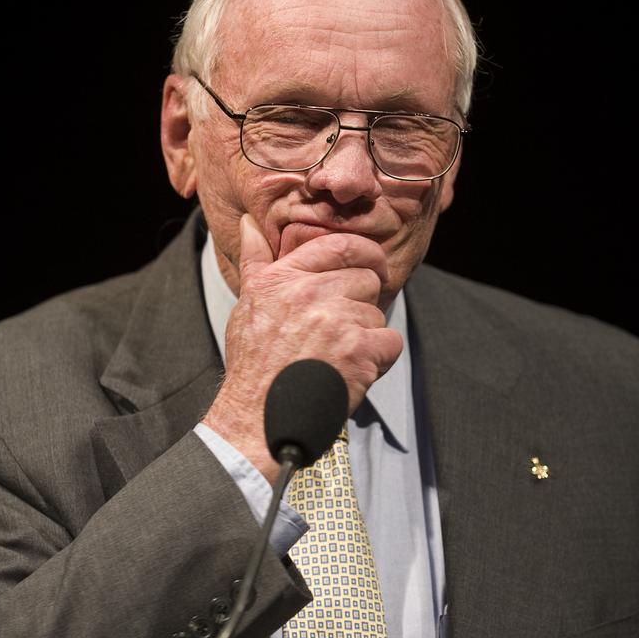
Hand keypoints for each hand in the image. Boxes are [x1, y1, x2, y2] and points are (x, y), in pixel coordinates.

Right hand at [204, 213, 404, 480]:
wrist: (258, 413)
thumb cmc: (254, 361)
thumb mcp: (248, 302)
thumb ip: (256, 261)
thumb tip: (249, 224)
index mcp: (285, 277)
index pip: (340, 245)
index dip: (365, 252)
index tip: (373, 264)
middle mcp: (311, 293)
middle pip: (366, 279)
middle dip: (361, 302)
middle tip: (342, 327)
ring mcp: (337, 321)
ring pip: (377, 313)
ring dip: (366, 334)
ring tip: (338, 354)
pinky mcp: (358, 352)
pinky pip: (390, 341)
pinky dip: (380, 357)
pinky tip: (356, 368)